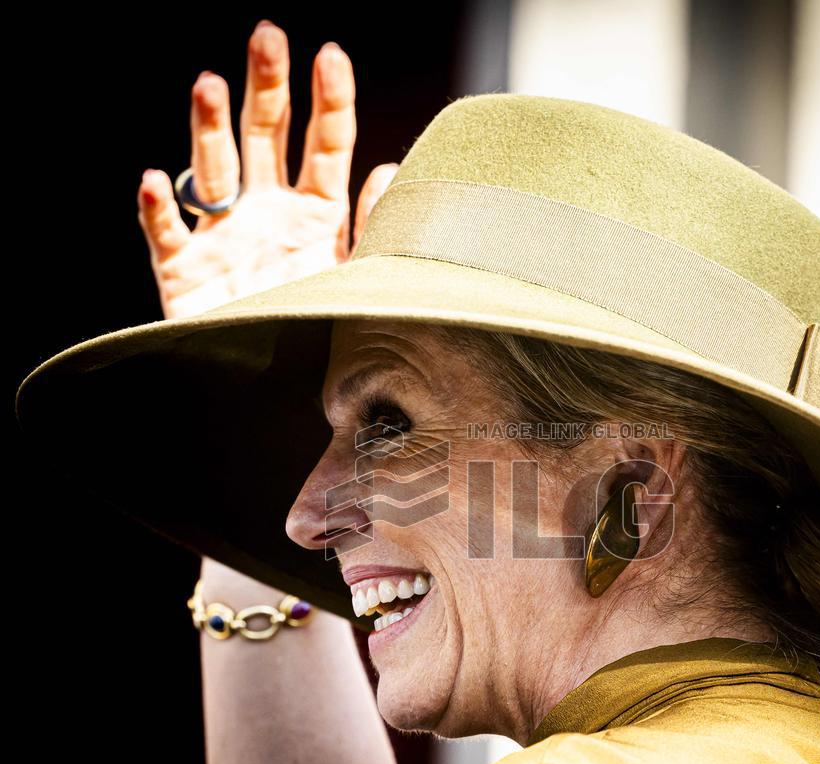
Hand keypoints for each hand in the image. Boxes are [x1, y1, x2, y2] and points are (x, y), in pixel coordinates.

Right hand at [137, 19, 396, 319]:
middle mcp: (270, 216)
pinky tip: (155, 179)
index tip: (330, 55)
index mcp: (318, 216)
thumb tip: (391, 169)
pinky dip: (157, 208)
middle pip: (265, 139)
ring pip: (212, 171)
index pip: (324, 146)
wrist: (280, 396)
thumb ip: (372, 225)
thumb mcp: (357, 279)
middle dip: (266, 88)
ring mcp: (225, 239)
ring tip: (210, 85)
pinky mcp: (184, 272)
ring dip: (208, 129)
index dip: (328, 101)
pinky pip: (164, 233)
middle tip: (267, 37)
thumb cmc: (323, 337)